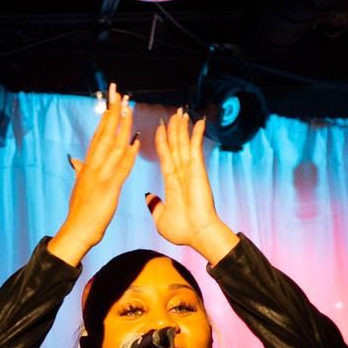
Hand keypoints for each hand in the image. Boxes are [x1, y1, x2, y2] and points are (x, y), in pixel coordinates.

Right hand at [48, 84, 138, 265]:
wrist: (77, 230)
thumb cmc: (81, 210)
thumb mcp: (79, 185)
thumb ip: (80, 170)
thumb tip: (75, 159)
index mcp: (88, 164)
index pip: (99, 134)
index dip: (106, 116)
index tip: (112, 99)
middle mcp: (93, 165)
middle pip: (104, 133)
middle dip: (113, 112)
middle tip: (120, 93)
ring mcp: (100, 175)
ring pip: (112, 146)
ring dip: (122, 127)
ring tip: (129, 109)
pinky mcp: (108, 188)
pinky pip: (120, 168)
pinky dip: (128, 155)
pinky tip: (135, 142)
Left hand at [147, 109, 238, 265]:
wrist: (197, 234)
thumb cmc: (183, 230)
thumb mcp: (161, 218)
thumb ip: (155, 206)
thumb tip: (149, 197)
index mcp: (172, 183)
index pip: (166, 157)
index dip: (162, 142)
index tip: (159, 129)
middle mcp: (181, 174)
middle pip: (176, 146)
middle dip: (174, 130)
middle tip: (174, 114)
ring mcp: (190, 171)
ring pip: (184, 144)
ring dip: (182, 128)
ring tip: (181, 113)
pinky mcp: (198, 171)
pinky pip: (195, 149)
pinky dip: (197, 135)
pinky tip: (198, 122)